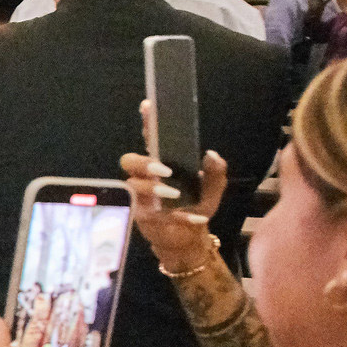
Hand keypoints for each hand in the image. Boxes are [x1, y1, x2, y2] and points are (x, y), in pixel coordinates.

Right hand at [128, 99, 228, 266]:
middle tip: (164, 169)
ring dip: (153, 188)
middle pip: (129, 161)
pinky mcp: (140, 215)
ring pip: (133, 185)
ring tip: (174, 193)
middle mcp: (146, 177)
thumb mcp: (213, 190)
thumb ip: (216, 172)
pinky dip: (174, 215)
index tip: (148, 106)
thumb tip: (211, 155)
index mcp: (162, 165)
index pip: (151, 140)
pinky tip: (193, 218)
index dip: (147, 122)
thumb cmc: (194, 208)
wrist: (187, 240)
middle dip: (143, 162)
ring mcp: (139, 196)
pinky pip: (148, 210)